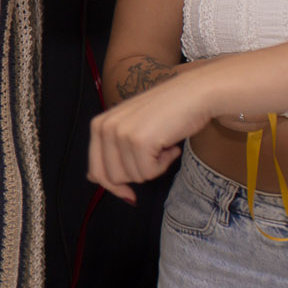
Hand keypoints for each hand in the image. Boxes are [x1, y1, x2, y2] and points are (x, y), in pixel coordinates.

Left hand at [90, 74, 215, 201]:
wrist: (196, 93)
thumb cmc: (167, 111)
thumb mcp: (130, 127)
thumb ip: (110, 151)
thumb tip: (92, 178)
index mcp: (99, 125)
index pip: (96, 170)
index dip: (113, 187)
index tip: (130, 195)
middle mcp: (105, 128)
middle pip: (113, 178)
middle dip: (137, 173)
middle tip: (154, 154)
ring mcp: (121, 134)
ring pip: (134, 176)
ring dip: (155, 166)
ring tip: (164, 144)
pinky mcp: (139, 141)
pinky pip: (149, 173)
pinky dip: (164, 164)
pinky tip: (171, 146)